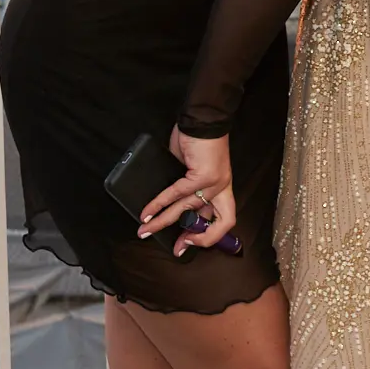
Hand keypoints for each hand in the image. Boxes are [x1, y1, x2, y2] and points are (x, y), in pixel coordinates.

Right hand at [137, 128, 236, 255]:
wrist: (202, 120)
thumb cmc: (197, 142)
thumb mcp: (194, 170)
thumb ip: (188, 188)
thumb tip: (168, 208)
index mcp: (223, 188)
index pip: (225, 220)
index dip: (210, 236)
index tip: (189, 242)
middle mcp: (222, 187)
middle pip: (219, 224)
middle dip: (197, 239)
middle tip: (176, 248)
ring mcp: (215, 182)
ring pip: (186, 211)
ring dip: (162, 224)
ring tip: (144, 231)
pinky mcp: (203, 176)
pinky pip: (176, 196)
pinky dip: (157, 205)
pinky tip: (146, 213)